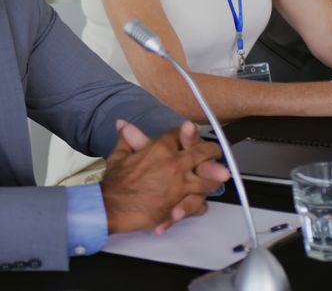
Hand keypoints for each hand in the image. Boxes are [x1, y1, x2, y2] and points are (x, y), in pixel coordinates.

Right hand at [100, 120, 226, 234]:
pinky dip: (199, 205)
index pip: (179, 134)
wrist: (112, 206)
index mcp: (160, 149)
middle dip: (211, 151)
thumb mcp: (119, 155)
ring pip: (208, 179)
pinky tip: (200, 203)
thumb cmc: (115, 182)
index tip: (191, 132)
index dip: (187, 132)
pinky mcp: (180, 204)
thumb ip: (126, 138)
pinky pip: (198, 204)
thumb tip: (122, 124)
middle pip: (202, 153)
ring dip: (214, 178)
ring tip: (219, 177)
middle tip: (215, 152)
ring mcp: (180, 185)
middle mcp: (174, 164)